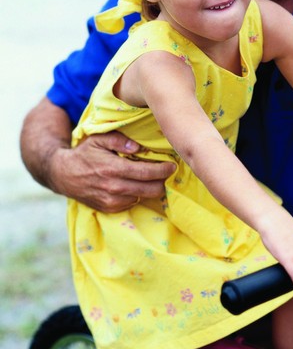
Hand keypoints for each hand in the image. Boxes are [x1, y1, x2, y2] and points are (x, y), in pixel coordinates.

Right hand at [50, 132, 175, 211]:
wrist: (63, 175)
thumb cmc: (84, 154)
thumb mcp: (98, 139)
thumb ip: (119, 139)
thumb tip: (138, 147)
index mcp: (113, 168)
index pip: (147, 172)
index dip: (164, 170)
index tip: (172, 166)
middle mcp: (114, 187)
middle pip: (151, 189)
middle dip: (162, 181)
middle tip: (165, 172)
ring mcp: (112, 201)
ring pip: (144, 197)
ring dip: (150, 188)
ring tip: (150, 177)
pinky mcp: (110, 209)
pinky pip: (133, 203)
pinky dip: (138, 194)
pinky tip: (134, 185)